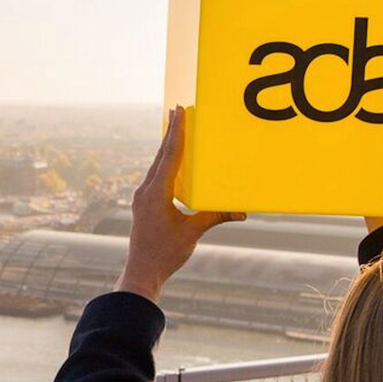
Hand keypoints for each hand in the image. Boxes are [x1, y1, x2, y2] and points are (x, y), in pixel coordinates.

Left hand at [114, 106, 245, 302]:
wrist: (141, 271)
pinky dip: (164, 163)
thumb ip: (215, 216)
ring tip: (174, 127)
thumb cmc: (164, 254)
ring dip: (166, 146)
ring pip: (156, 165)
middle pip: (160, 155)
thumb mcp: (192, 232)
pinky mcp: (143, 204)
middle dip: (171, 132)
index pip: (169, 157)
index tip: (180, 112)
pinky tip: (169, 159)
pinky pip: (155, 176)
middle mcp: (145, 191)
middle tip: (177, 109)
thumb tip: (242, 211)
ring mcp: (142, 197)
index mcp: (156, 193)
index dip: (176, 133)